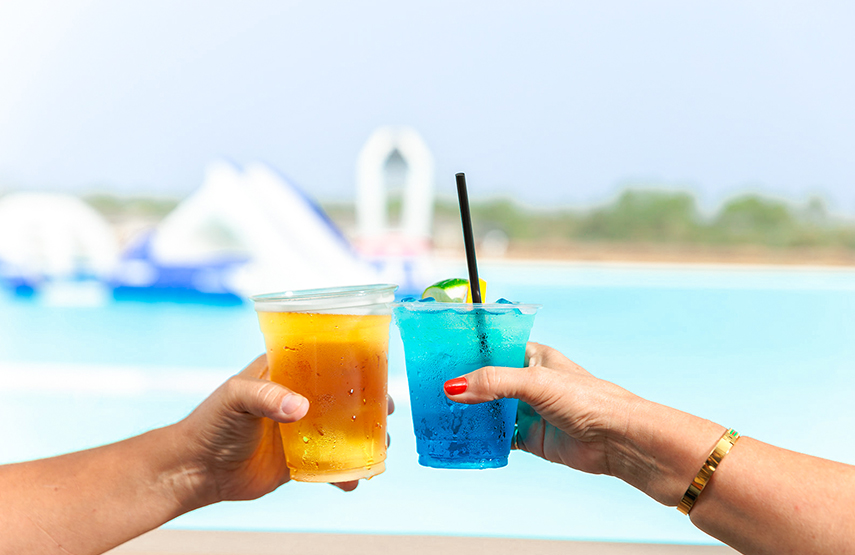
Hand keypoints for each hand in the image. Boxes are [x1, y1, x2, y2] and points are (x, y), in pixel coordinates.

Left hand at [175, 355, 394, 508]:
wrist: (195, 471)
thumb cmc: (210, 424)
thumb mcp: (236, 399)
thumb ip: (266, 398)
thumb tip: (301, 408)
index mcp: (284, 372)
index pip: (325, 359)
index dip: (353, 362)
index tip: (377, 369)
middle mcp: (297, 398)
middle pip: (343, 395)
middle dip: (369, 402)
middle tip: (387, 410)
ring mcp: (300, 430)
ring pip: (343, 430)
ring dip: (365, 437)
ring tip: (379, 446)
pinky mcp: (299, 461)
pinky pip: (330, 465)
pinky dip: (346, 472)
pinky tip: (353, 481)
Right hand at [443, 342, 639, 475]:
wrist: (615, 439)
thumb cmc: (587, 399)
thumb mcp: (534, 383)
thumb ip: (493, 383)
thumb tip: (452, 388)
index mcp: (531, 356)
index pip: (492, 349)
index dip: (467, 354)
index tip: (438, 358)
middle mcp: (527, 381)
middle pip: (485, 381)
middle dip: (462, 387)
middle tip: (430, 390)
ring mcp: (527, 410)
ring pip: (489, 410)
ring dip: (469, 414)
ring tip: (439, 416)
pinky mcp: (529, 437)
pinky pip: (498, 437)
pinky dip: (482, 439)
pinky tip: (463, 440)